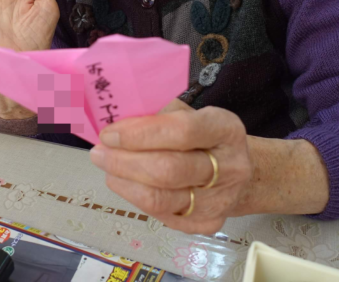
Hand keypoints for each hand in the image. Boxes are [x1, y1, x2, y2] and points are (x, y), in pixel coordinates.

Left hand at [89, 107, 253, 234]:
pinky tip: (125, 183)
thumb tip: (115, 124)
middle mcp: (230, 167)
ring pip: (161, 198)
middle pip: (168, 170)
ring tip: (107, 168)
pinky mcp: (208, 224)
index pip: (182, 131)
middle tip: (99, 153)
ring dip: (124, 182)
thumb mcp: (189, 114)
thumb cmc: (204, 137)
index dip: (140, 134)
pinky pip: (162, 215)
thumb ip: (157, 116)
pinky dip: (135, 198)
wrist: (240, 174)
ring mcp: (221, 200)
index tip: (109, 134)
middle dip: (124, 162)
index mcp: (225, 129)